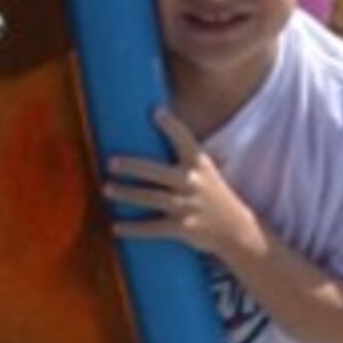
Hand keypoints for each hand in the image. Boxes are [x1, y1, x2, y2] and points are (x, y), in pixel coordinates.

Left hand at [105, 109, 271, 262]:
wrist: (236, 231)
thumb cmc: (211, 194)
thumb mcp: (205, 171)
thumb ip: (184, 155)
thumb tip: (155, 123)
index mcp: (199, 164)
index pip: (185, 140)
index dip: (171, 126)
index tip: (155, 112)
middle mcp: (193, 183)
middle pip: (157, 171)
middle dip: (133, 167)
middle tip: (109, 162)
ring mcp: (188, 206)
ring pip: (151, 198)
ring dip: (126, 194)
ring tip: (106, 189)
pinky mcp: (184, 228)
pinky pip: (153, 228)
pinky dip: (134, 228)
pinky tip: (115, 227)